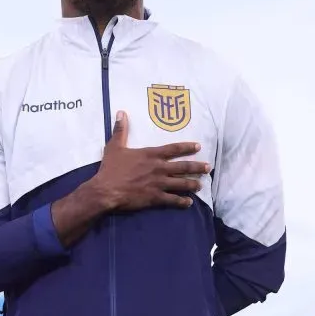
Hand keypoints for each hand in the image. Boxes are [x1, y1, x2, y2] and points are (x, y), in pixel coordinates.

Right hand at [92, 110, 209, 210]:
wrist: (106, 190)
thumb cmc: (111, 168)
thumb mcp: (114, 146)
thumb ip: (120, 130)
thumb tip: (121, 113)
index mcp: (151, 155)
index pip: (173, 149)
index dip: (187, 147)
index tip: (198, 146)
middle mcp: (159, 168)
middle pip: (183, 167)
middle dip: (197, 167)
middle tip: (208, 168)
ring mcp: (158, 184)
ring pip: (181, 184)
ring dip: (192, 184)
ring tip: (201, 185)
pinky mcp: (155, 198)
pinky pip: (172, 200)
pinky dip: (182, 201)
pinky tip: (189, 203)